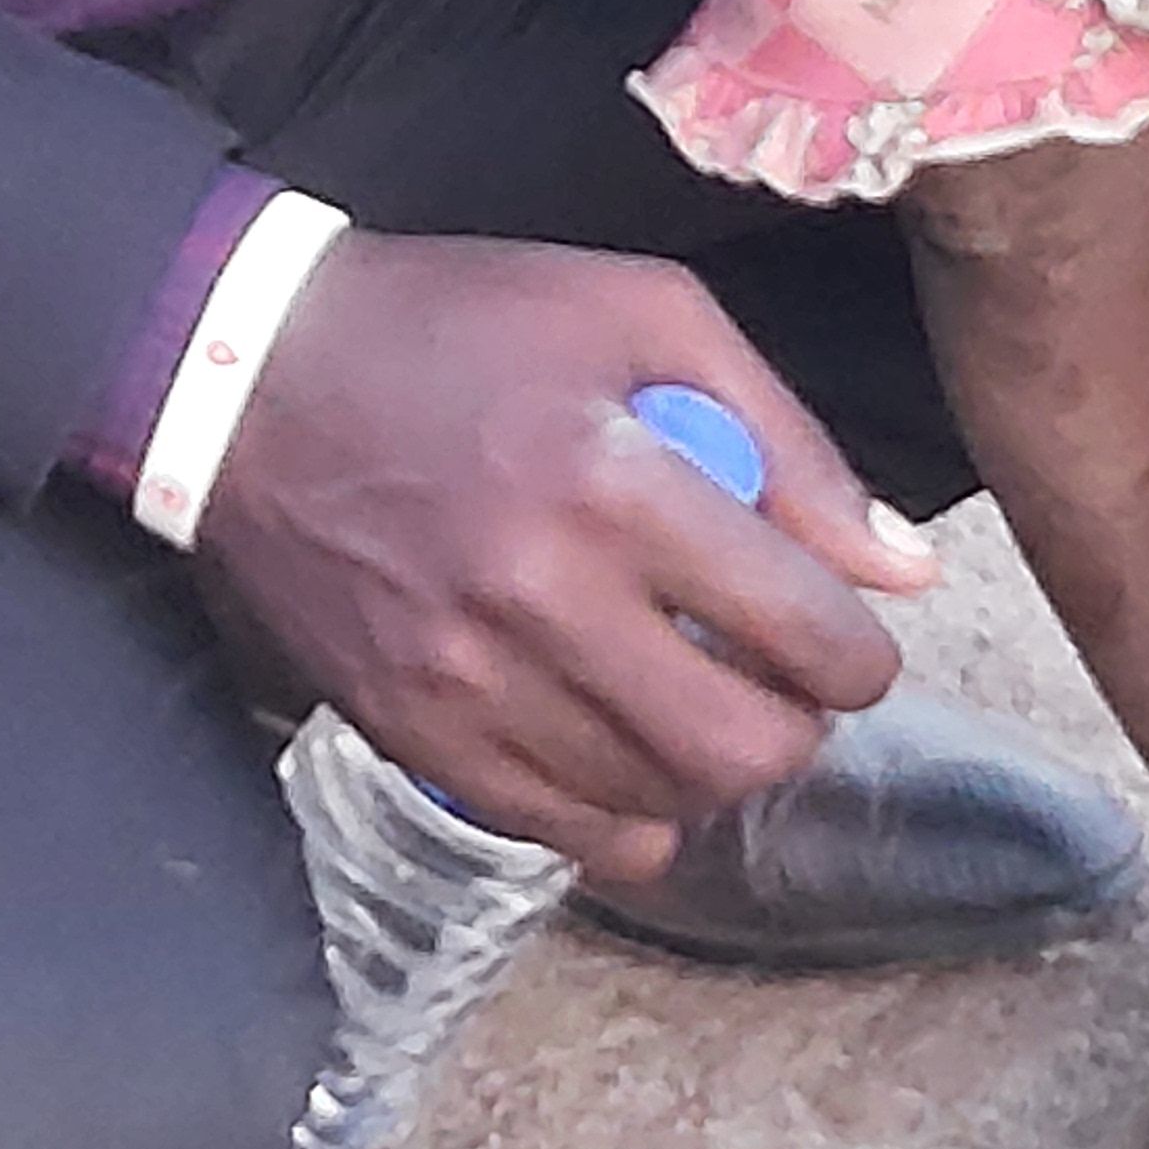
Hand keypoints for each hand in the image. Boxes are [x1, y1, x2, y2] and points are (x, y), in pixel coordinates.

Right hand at [194, 233, 934, 873]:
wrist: (247, 374)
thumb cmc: (459, 323)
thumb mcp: (641, 313)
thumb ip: (786, 438)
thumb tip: (900, 568)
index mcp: (612, 480)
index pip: (798, 631)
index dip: (860, 660)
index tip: (852, 646)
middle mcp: (540, 596)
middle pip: (736, 749)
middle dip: (795, 734)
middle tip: (782, 689)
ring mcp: (465, 680)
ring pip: (652, 806)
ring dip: (706, 775)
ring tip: (700, 709)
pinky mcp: (408, 731)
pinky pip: (556, 835)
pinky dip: (619, 819)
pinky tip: (625, 758)